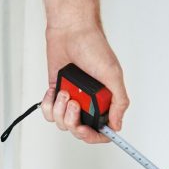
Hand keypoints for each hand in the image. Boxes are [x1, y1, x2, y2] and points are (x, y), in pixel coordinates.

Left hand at [40, 24, 128, 143]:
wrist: (70, 32)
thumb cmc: (93, 47)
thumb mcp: (113, 75)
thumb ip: (119, 101)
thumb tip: (117, 124)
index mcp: (105, 101)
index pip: (102, 130)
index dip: (93, 136)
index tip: (86, 130)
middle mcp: (88, 103)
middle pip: (79, 130)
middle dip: (73, 121)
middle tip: (74, 105)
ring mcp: (71, 99)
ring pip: (61, 123)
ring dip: (60, 109)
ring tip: (65, 91)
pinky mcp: (55, 94)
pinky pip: (49, 112)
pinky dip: (49, 104)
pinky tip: (54, 90)